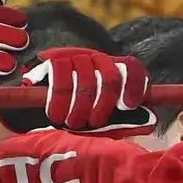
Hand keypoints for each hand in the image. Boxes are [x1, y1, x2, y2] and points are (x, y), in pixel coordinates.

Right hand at [0, 48, 154, 136]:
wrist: (32, 115)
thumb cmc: (71, 120)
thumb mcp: (100, 125)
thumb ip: (124, 124)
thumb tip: (150, 123)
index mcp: (111, 72)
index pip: (130, 67)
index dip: (133, 84)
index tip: (128, 105)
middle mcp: (95, 60)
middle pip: (109, 76)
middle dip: (102, 105)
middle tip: (91, 123)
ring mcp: (74, 57)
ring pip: (85, 79)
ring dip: (78, 107)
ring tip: (70, 122)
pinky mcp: (52, 61)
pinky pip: (60, 77)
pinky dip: (59, 100)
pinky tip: (55, 113)